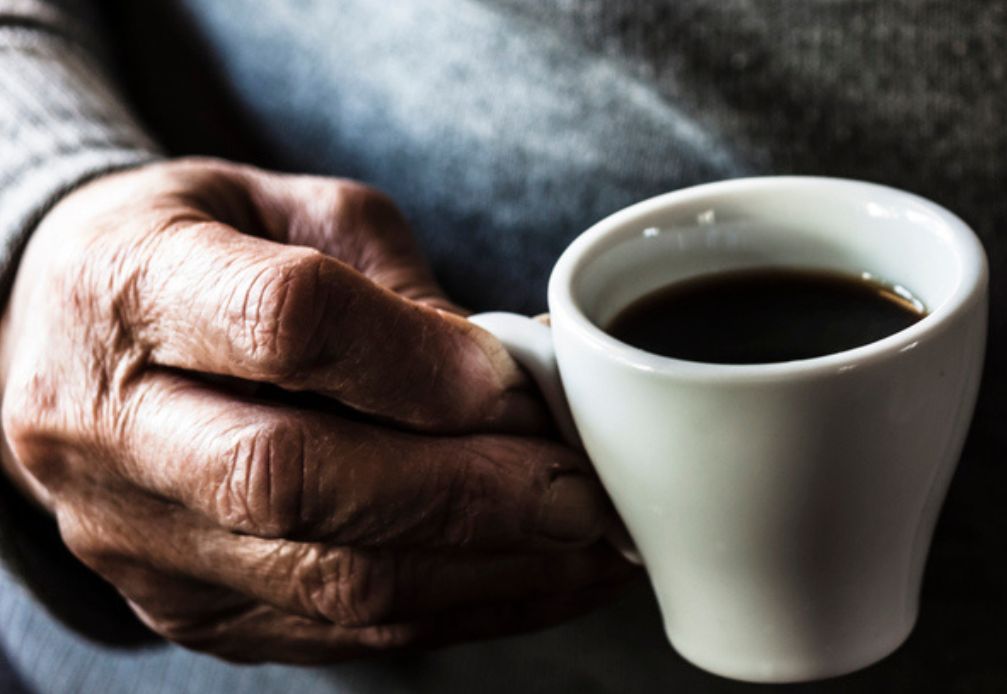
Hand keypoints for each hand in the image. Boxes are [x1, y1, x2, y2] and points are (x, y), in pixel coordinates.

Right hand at [0, 158, 633, 662]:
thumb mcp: (291, 212)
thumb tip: (514, 383)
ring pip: (328, 579)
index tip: (518, 385)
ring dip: (484, 570)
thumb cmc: (200, 249)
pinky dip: (455, 611)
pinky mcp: (182, 609)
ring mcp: (137, 537)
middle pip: (299, 478)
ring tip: (588, 546)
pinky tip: (535, 582)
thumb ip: (395, 289)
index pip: (283, 324)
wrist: (68, 332)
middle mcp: (107, 426)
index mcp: (132, 285)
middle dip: (469, 493)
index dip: (419, 362)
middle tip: (581, 492)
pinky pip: (336, 635)